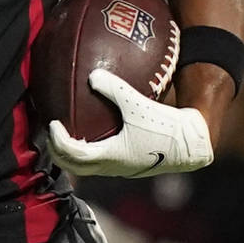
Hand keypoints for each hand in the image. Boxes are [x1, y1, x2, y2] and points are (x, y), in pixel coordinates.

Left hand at [48, 69, 213, 177]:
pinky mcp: (128, 165)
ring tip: (63, 134)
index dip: (58, 141)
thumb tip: (91, 74)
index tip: (52, 124)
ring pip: (87, 167)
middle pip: (75, 167)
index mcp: (112, 156)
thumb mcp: (137, 103)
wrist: (193, 145)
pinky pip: (99, 162)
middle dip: (58, 152)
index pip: (74, 155)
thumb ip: (113, 88)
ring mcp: (120, 168)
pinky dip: (87, 151)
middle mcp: (113, 167)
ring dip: (71, 154)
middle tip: (50, 132)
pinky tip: (89, 133)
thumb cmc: (165, 125)